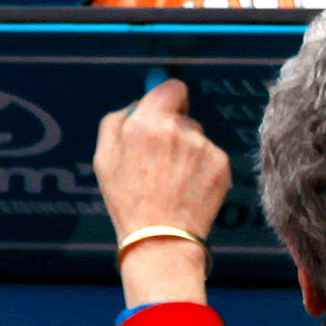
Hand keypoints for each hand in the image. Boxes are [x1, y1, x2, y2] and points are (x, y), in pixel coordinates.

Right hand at [95, 79, 231, 308]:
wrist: (160, 239)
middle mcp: (178, 129)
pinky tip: (189, 188)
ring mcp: (203, 146)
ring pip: (199, 138)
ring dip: (190, 151)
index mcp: (146, 123)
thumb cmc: (128, 201)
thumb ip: (117, 121)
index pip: (171, 87)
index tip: (167, 110)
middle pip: (184, 116)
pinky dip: (204, 169)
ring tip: (173, 181)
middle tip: (161, 161)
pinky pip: (213, 156)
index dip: (168, 99)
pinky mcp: (222, 164)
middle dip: (175, 131)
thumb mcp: (104, 158)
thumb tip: (137, 103)